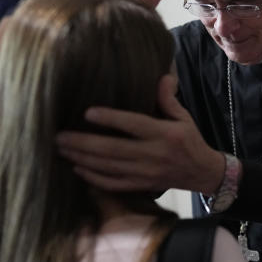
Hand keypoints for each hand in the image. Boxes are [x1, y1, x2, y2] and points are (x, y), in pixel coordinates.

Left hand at [55, 74, 223, 193]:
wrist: (202, 173)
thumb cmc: (190, 141)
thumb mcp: (184, 117)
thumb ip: (169, 99)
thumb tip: (163, 76)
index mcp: (164, 134)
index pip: (134, 125)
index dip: (110, 119)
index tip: (87, 113)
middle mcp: (153, 154)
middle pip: (113, 149)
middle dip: (83, 143)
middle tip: (59, 136)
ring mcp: (146, 173)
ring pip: (109, 167)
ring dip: (82, 158)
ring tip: (61, 149)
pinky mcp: (141, 185)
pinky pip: (114, 184)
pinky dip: (94, 178)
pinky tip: (77, 169)